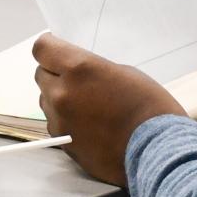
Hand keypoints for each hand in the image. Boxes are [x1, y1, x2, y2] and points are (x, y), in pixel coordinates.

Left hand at [33, 33, 185, 184]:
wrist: (156, 150)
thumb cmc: (149, 106)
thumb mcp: (122, 73)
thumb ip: (91, 69)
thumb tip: (75, 74)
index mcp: (78, 69)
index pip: (42, 49)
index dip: (48, 45)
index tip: (54, 45)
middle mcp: (62, 94)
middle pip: (41, 75)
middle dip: (54, 73)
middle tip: (76, 78)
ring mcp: (60, 121)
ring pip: (46, 100)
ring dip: (59, 97)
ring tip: (86, 104)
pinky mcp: (63, 143)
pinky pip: (55, 123)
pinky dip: (65, 119)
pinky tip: (89, 124)